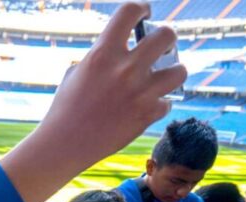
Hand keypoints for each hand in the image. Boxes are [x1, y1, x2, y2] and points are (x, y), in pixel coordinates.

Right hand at [0, 2, 186, 201]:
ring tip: (163, 77)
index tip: (144, 12)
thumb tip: (121, 50)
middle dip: (167, 37)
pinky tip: (146, 108)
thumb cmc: (65, 109)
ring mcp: (139, 93)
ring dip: (173, 72)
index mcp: (102, 54)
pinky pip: (167, 102)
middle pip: (166, 35)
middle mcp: (125, 69)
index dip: (141, 7)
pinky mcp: (147, 115)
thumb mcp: (76, 74)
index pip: (129, 11)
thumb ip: (101, 58)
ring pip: (180, 70)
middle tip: (162, 45)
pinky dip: (158, 104)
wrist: (64, 145)